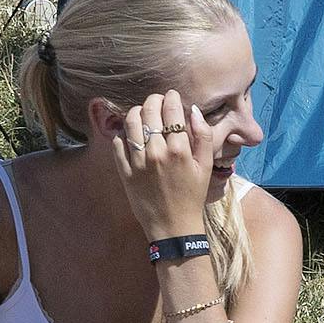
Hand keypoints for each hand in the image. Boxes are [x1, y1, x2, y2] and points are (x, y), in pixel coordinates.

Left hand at [107, 82, 221, 233]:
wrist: (173, 226)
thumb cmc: (192, 196)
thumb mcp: (206, 166)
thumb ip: (203, 136)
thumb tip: (193, 111)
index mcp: (179, 150)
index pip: (171, 111)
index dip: (172, 98)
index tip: (173, 96)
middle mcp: (156, 153)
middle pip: (149, 111)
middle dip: (154, 100)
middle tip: (158, 101)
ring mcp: (138, 162)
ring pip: (131, 123)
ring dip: (137, 112)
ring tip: (143, 113)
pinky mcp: (125, 171)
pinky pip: (118, 143)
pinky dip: (123, 133)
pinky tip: (132, 134)